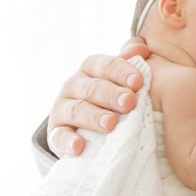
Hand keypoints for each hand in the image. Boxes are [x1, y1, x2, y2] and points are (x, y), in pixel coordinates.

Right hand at [47, 40, 149, 156]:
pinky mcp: (55, 134)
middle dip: (111, 95)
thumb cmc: (113, 98)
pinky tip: (79, 146)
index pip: (105, 65)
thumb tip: (140, 49)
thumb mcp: (122, 77)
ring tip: (111, 124)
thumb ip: (132, 59)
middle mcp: (73, 85)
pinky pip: (59, 136)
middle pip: (92, 87)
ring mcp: (62, 109)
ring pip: (76, 110)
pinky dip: (68, 141)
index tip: (138, 82)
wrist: (90, 129)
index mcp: (90, 68)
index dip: (121, 72)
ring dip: (94, 117)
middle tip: (129, 103)